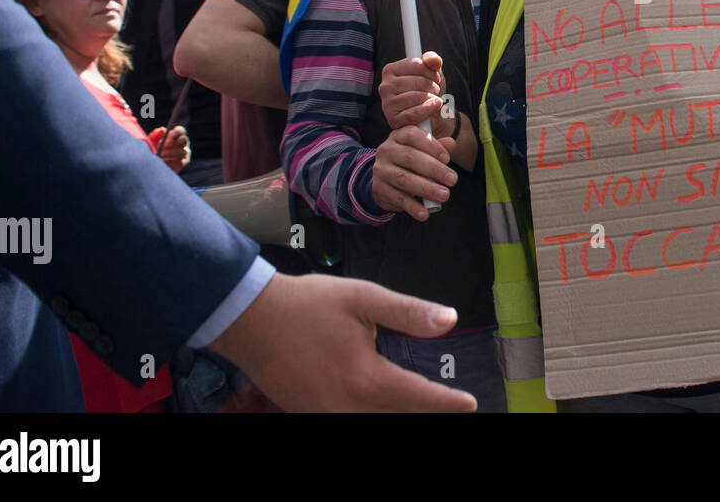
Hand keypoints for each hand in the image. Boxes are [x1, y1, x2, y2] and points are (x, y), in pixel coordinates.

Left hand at [148, 125, 190, 171]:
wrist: (150, 164)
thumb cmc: (151, 149)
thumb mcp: (151, 141)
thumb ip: (156, 134)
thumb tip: (162, 129)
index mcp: (176, 136)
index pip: (181, 131)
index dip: (178, 131)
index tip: (172, 134)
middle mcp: (182, 144)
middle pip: (184, 140)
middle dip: (173, 142)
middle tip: (162, 145)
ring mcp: (184, 153)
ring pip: (182, 151)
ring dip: (171, 152)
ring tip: (160, 154)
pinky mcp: (182, 163)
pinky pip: (180, 162)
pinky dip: (171, 161)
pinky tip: (163, 162)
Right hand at [207, 273, 476, 411]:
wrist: (250, 318)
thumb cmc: (306, 305)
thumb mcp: (364, 298)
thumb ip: (408, 313)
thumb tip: (449, 320)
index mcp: (366, 379)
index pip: (418, 398)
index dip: (447, 403)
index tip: (468, 403)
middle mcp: (346, 406)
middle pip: (398, 417)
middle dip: (425, 413)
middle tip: (450, 407)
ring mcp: (324, 413)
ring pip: (372, 422)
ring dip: (398, 415)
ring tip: (419, 407)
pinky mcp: (307, 412)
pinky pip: (347, 419)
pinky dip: (369, 415)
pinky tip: (378, 404)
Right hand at [372, 124, 458, 221]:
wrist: (387, 179)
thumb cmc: (411, 160)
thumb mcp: (423, 150)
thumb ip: (438, 146)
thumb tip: (451, 143)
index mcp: (398, 136)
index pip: (412, 135)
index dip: (431, 145)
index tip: (447, 158)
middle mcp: (386, 150)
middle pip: (410, 157)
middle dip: (434, 169)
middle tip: (453, 179)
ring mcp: (381, 170)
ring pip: (404, 179)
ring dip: (426, 188)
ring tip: (444, 195)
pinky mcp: (379, 188)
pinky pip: (397, 198)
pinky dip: (412, 207)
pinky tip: (424, 213)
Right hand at [378, 53, 451, 136]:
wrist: (432, 115)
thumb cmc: (429, 90)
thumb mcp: (432, 72)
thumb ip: (432, 60)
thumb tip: (433, 59)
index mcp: (390, 70)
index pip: (416, 64)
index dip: (432, 71)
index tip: (435, 78)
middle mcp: (385, 86)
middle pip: (418, 82)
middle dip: (432, 86)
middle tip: (435, 91)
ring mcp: (387, 104)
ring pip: (416, 97)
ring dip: (431, 98)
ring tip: (433, 99)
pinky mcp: (392, 120)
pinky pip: (413, 114)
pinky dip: (427, 110)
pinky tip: (434, 107)